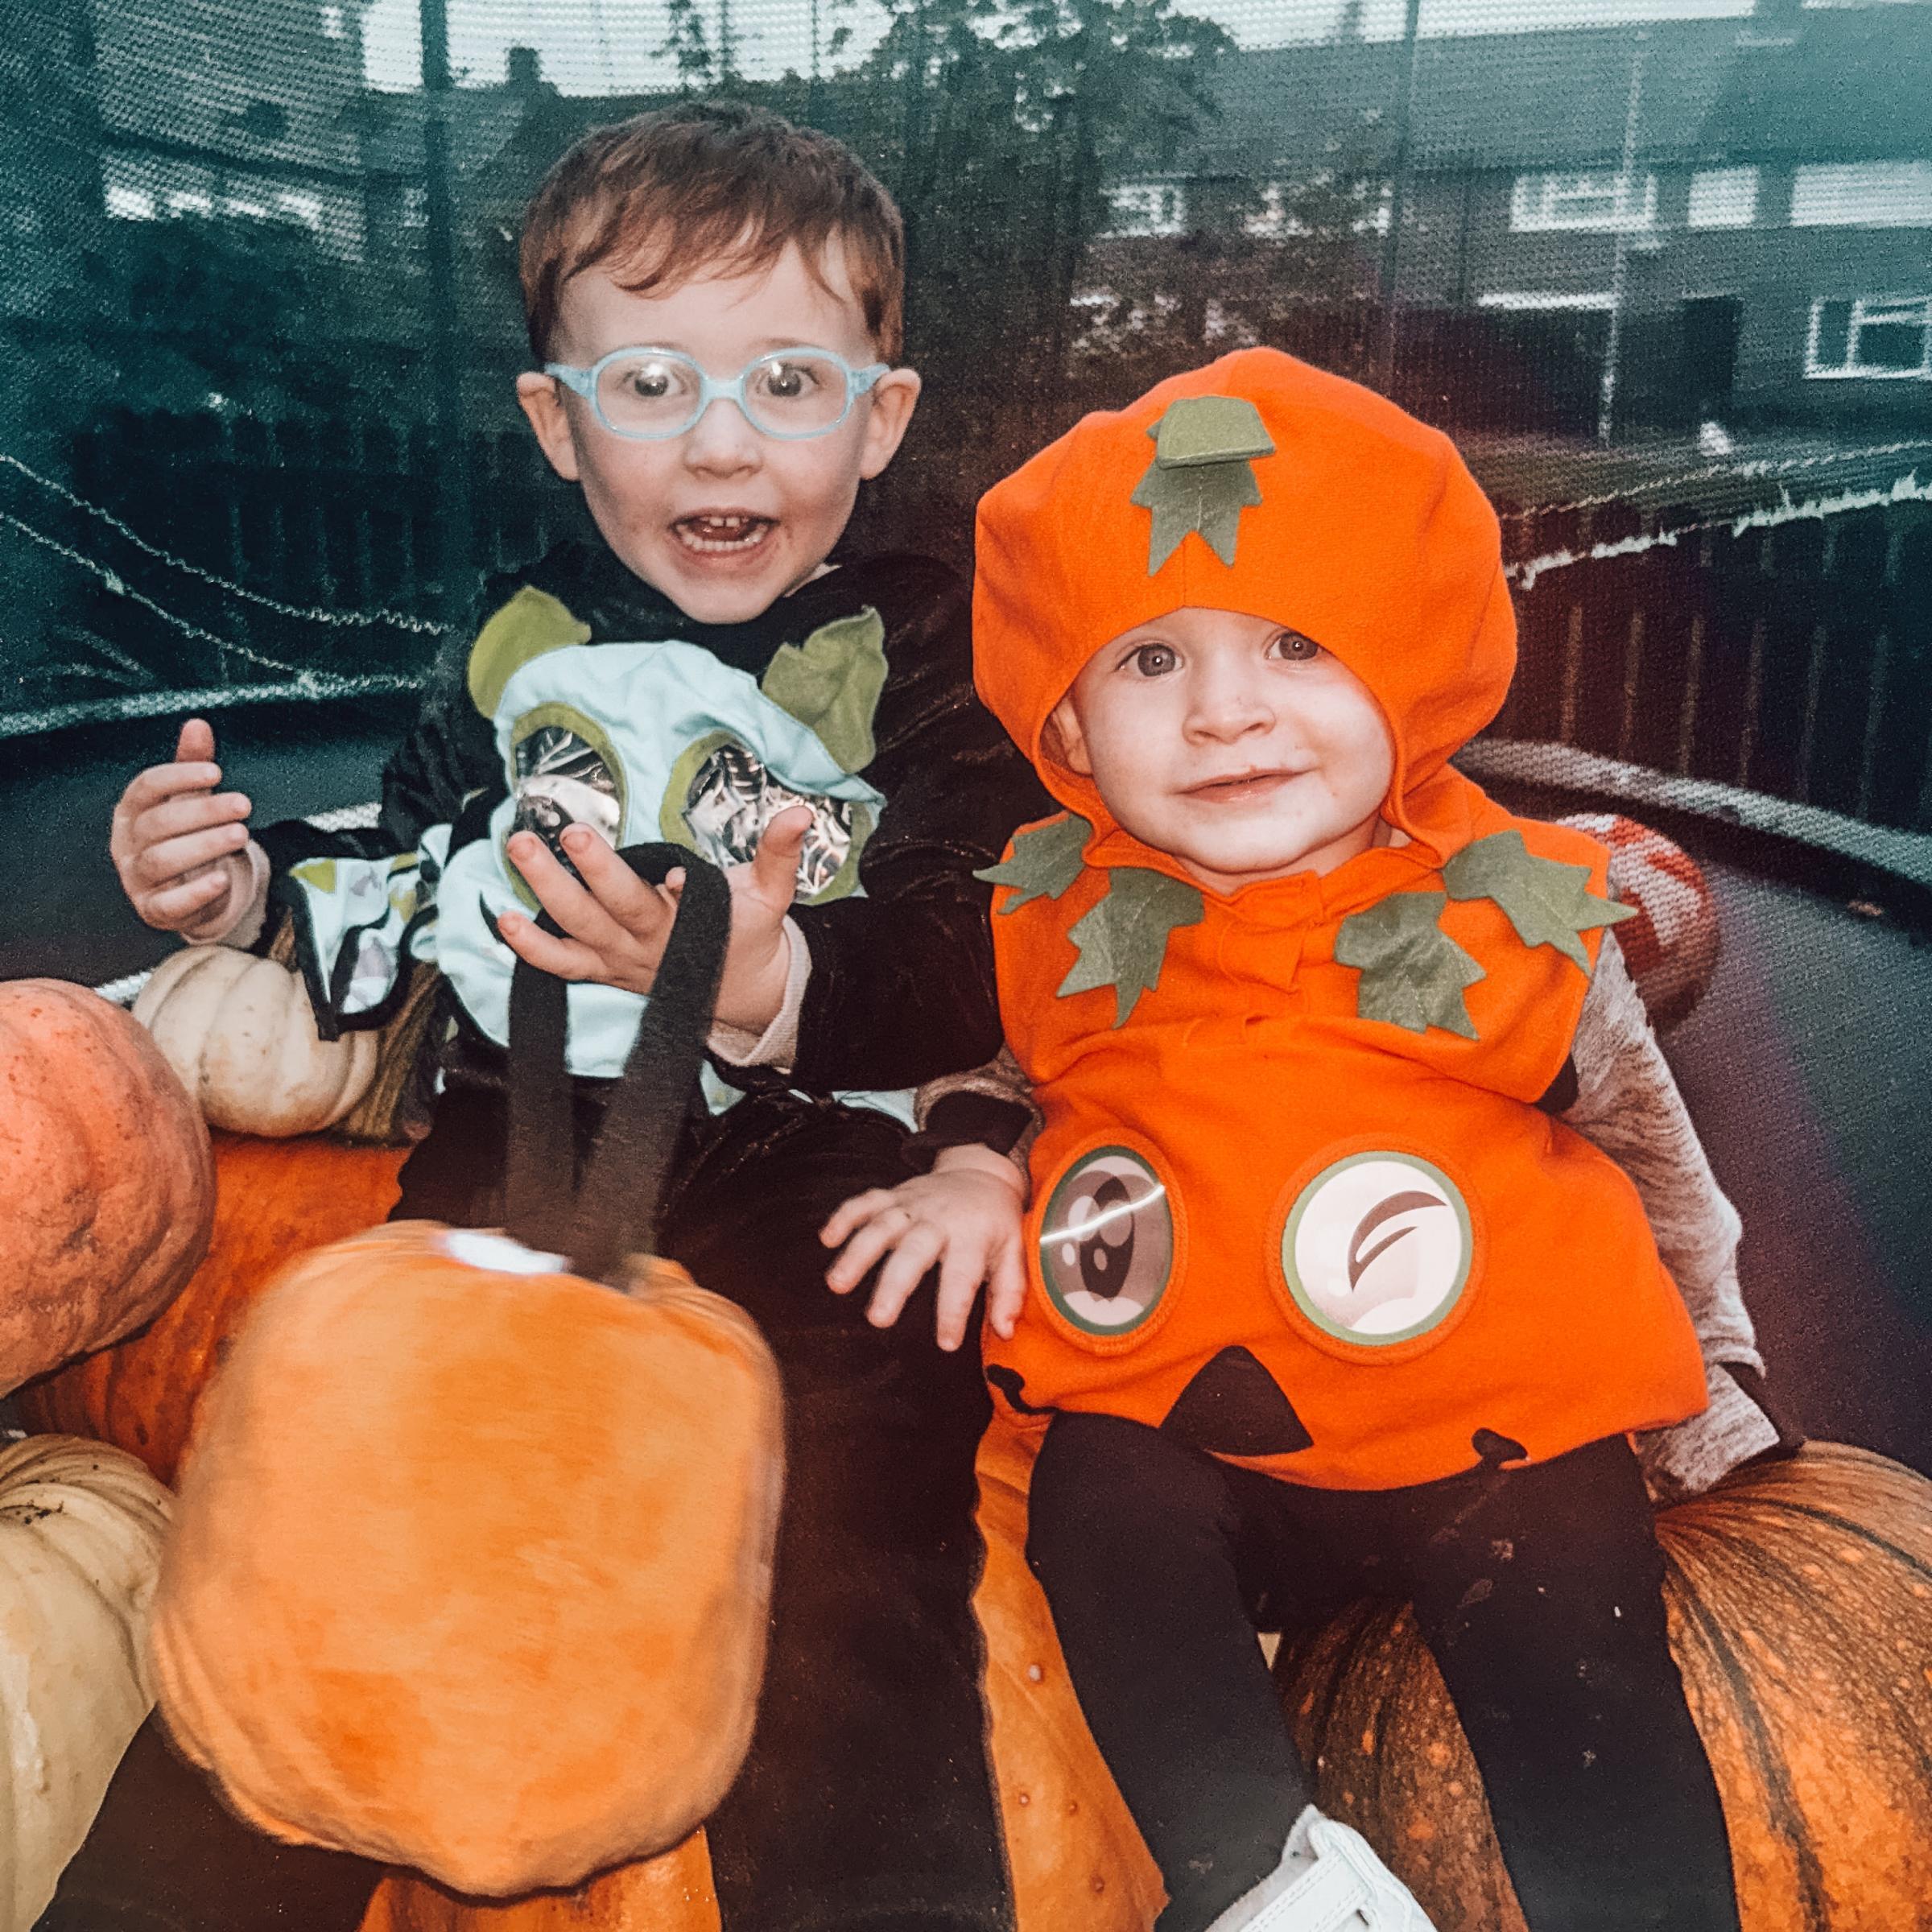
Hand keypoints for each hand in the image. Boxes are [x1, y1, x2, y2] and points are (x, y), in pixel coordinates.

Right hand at [109, 718, 256, 936]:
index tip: (216, 771)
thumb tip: (197, 724)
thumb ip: (193, 764)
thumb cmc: (188, 836)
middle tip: (242, 805)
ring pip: (162, 860)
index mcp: (132, 811)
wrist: (194, 889)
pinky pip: (169, 904)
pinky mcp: (154, 910)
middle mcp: (127, 844)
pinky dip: (195, 893)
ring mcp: (137, 879)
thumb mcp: (191, 799)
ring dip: (204, 846)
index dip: (178, 777)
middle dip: (202, 812)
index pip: (145, 787)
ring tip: (240, 834)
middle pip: (158, 824)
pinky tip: (221, 880)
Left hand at [495, 806, 807, 1032]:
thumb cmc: (749, 932)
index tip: (673, 875)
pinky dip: (529, 947)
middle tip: (568, 833)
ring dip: (545, 891)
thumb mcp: (772, 893)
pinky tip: (501, 919)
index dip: (678, 889)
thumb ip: (780, 853)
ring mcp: (619, 959)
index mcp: (688, 923)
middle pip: (615, 908)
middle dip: (592, 871)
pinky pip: (559, 965)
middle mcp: (647, 943)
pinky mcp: (601, 970)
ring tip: (520, 848)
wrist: (737, 993)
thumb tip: (798, 813)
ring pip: (576, 930)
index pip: (679, 904)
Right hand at [821, 1144, 1028, 1350]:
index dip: (953, 1311)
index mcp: (972, 1236)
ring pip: (881, 1226)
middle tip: (877, 1319)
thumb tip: (1004, 1331)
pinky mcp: (893, 1196)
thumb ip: (1009, 1292)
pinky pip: (865, 1202)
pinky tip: (827, 1240)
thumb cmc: (995, 1220)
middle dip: (893, 1285)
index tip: (945, 1343)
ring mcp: (912, 1206)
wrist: (980, 1172)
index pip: (962, 1277)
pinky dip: (844, 1217)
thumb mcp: (1014, 1252)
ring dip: (857, 1253)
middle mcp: (939, 1219)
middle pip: (913, 1251)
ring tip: (837, 1284)